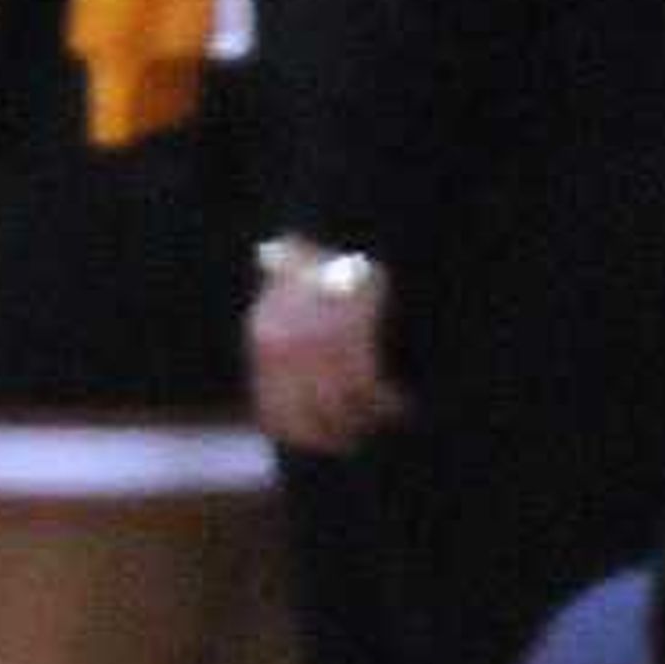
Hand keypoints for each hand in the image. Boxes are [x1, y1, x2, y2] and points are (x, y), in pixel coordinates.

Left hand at [248, 247, 407, 454]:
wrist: (343, 221)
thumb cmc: (318, 258)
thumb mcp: (283, 299)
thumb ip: (284, 341)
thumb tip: (303, 391)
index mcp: (263, 340)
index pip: (274, 415)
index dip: (303, 437)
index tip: (327, 442)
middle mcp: (283, 347)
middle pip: (311, 419)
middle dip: (339, 435)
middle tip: (361, 436)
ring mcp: (316, 342)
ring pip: (343, 407)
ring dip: (369, 419)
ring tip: (387, 416)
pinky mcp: (350, 333)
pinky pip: (369, 386)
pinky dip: (387, 401)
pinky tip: (400, 402)